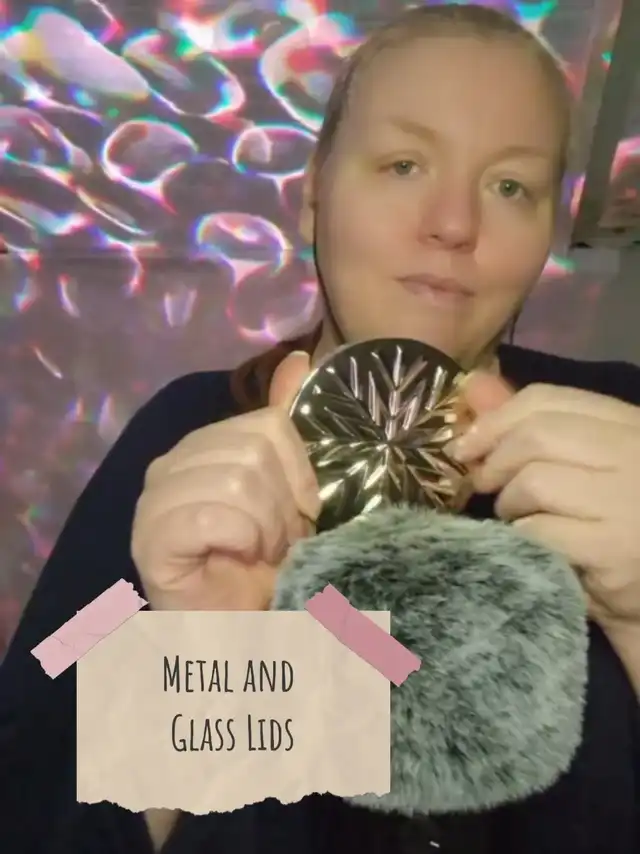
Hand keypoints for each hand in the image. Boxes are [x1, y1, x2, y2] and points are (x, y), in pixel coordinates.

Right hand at [131, 351, 320, 611]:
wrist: (237, 627)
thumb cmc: (261, 561)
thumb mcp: (285, 486)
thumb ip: (283, 426)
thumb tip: (297, 358)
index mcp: (203, 444)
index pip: (268, 426)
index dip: (297, 474)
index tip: (298, 513)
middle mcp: (171, 462)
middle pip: (253, 453)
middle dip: (282, 506)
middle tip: (278, 540)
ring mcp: (155, 499)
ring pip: (237, 482)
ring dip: (265, 528)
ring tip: (260, 552)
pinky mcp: (150, 537)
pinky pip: (212, 515)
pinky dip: (240, 538)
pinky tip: (236, 556)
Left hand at [450, 375, 639, 629]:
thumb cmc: (613, 521)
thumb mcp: (583, 465)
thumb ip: (532, 425)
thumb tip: (474, 387)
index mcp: (630, 425)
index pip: (547, 399)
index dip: (496, 418)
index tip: (468, 444)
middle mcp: (636, 454)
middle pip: (536, 435)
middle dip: (495, 460)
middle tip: (484, 484)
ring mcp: (629, 503)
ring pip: (534, 482)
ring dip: (509, 504)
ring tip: (520, 520)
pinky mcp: (613, 551)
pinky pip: (539, 530)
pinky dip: (522, 538)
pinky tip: (533, 548)